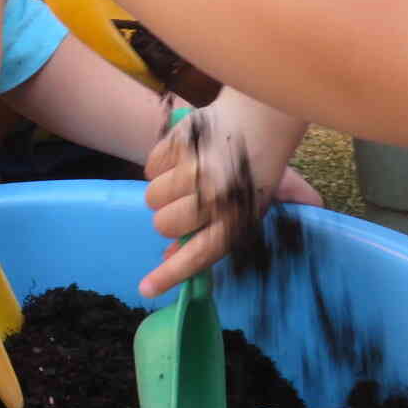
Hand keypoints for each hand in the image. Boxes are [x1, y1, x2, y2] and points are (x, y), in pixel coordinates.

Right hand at [137, 95, 320, 297]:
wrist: (262, 118)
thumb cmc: (255, 172)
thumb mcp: (246, 210)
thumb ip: (212, 237)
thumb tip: (168, 258)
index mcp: (238, 219)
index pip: (197, 255)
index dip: (170, 276)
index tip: (145, 289)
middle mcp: (215, 196)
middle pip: (164, 225)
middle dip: (170, 218)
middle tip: (189, 203)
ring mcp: (195, 168)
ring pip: (152, 198)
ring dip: (164, 191)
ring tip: (189, 176)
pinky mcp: (180, 143)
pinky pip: (150, 167)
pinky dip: (161, 165)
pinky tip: (185, 156)